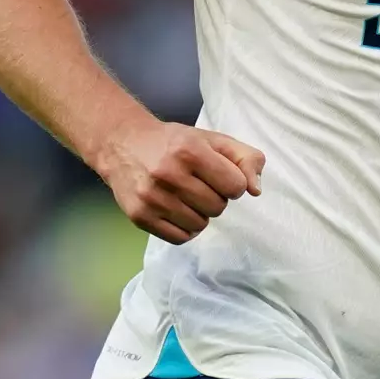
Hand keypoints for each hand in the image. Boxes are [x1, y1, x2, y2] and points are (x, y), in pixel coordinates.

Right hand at [94, 117, 264, 244]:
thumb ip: (245, 158)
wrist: (123, 144)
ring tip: (186, 196)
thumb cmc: (176, 143)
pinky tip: (177, 210)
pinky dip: (185, 228)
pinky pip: (180, 238)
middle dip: (216, 197)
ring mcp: (152, 197)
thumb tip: (256, 190)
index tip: (220, 175)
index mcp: (191, 151)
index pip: (236, 186)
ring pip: (200, 224)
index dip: (233, 182)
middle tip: (199, 184)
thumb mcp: (214, 140)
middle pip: (218, 207)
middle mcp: (169, 174)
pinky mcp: (139, 216)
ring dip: (200, 213)